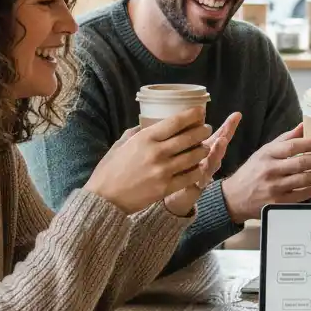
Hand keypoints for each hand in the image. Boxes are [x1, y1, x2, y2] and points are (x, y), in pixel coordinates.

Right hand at [85, 107, 211, 214]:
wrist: (104, 200)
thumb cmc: (110, 170)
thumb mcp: (121, 144)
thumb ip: (137, 132)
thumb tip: (149, 124)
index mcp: (145, 139)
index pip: (176, 122)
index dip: (192, 114)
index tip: (201, 111)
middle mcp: (157, 153)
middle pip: (190, 137)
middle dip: (202, 131)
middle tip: (206, 128)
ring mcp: (163, 171)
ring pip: (194, 156)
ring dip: (203, 149)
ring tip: (204, 147)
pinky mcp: (166, 188)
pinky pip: (191, 176)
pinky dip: (198, 169)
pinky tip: (198, 166)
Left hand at [163, 112, 241, 216]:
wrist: (180, 194)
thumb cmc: (184, 166)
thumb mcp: (188, 147)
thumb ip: (193, 133)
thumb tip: (196, 112)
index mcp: (207, 148)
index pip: (221, 134)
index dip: (229, 126)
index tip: (236, 115)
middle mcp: (210, 160)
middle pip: (220, 147)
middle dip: (226, 136)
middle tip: (229, 123)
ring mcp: (205, 173)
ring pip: (212, 161)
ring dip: (217, 152)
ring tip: (220, 141)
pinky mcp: (196, 185)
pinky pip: (199, 179)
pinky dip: (202, 176)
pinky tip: (203, 172)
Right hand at [220, 124, 310, 223]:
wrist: (234, 197)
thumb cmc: (253, 171)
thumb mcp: (265, 151)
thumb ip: (286, 139)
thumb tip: (305, 123)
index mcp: (268, 154)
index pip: (292, 146)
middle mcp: (270, 170)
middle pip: (301, 163)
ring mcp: (274, 188)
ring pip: (304, 180)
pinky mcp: (277, 203)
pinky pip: (301, 195)